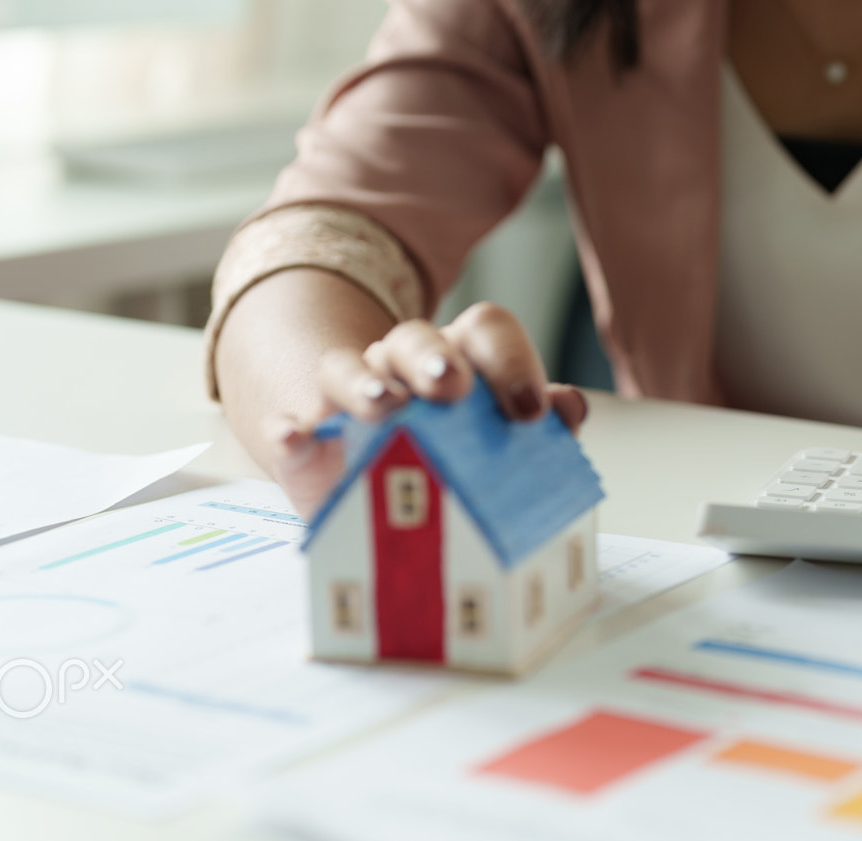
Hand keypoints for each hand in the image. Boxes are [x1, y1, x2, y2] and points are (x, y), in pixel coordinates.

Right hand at [261, 302, 588, 513]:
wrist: (373, 489)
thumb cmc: (450, 457)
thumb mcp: (496, 443)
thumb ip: (538, 424)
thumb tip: (570, 406)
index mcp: (458, 358)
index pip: (485, 330)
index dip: (511, 361)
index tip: (530, 410)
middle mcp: (400, 365)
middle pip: (415, 337)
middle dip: (435, 359)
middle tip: (453, 387)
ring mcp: (347, 398)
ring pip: (346, 367)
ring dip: (365, 384)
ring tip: (384, 405)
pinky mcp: (305, 441)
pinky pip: (290, 427)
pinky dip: (291, 431)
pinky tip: (294, 436)